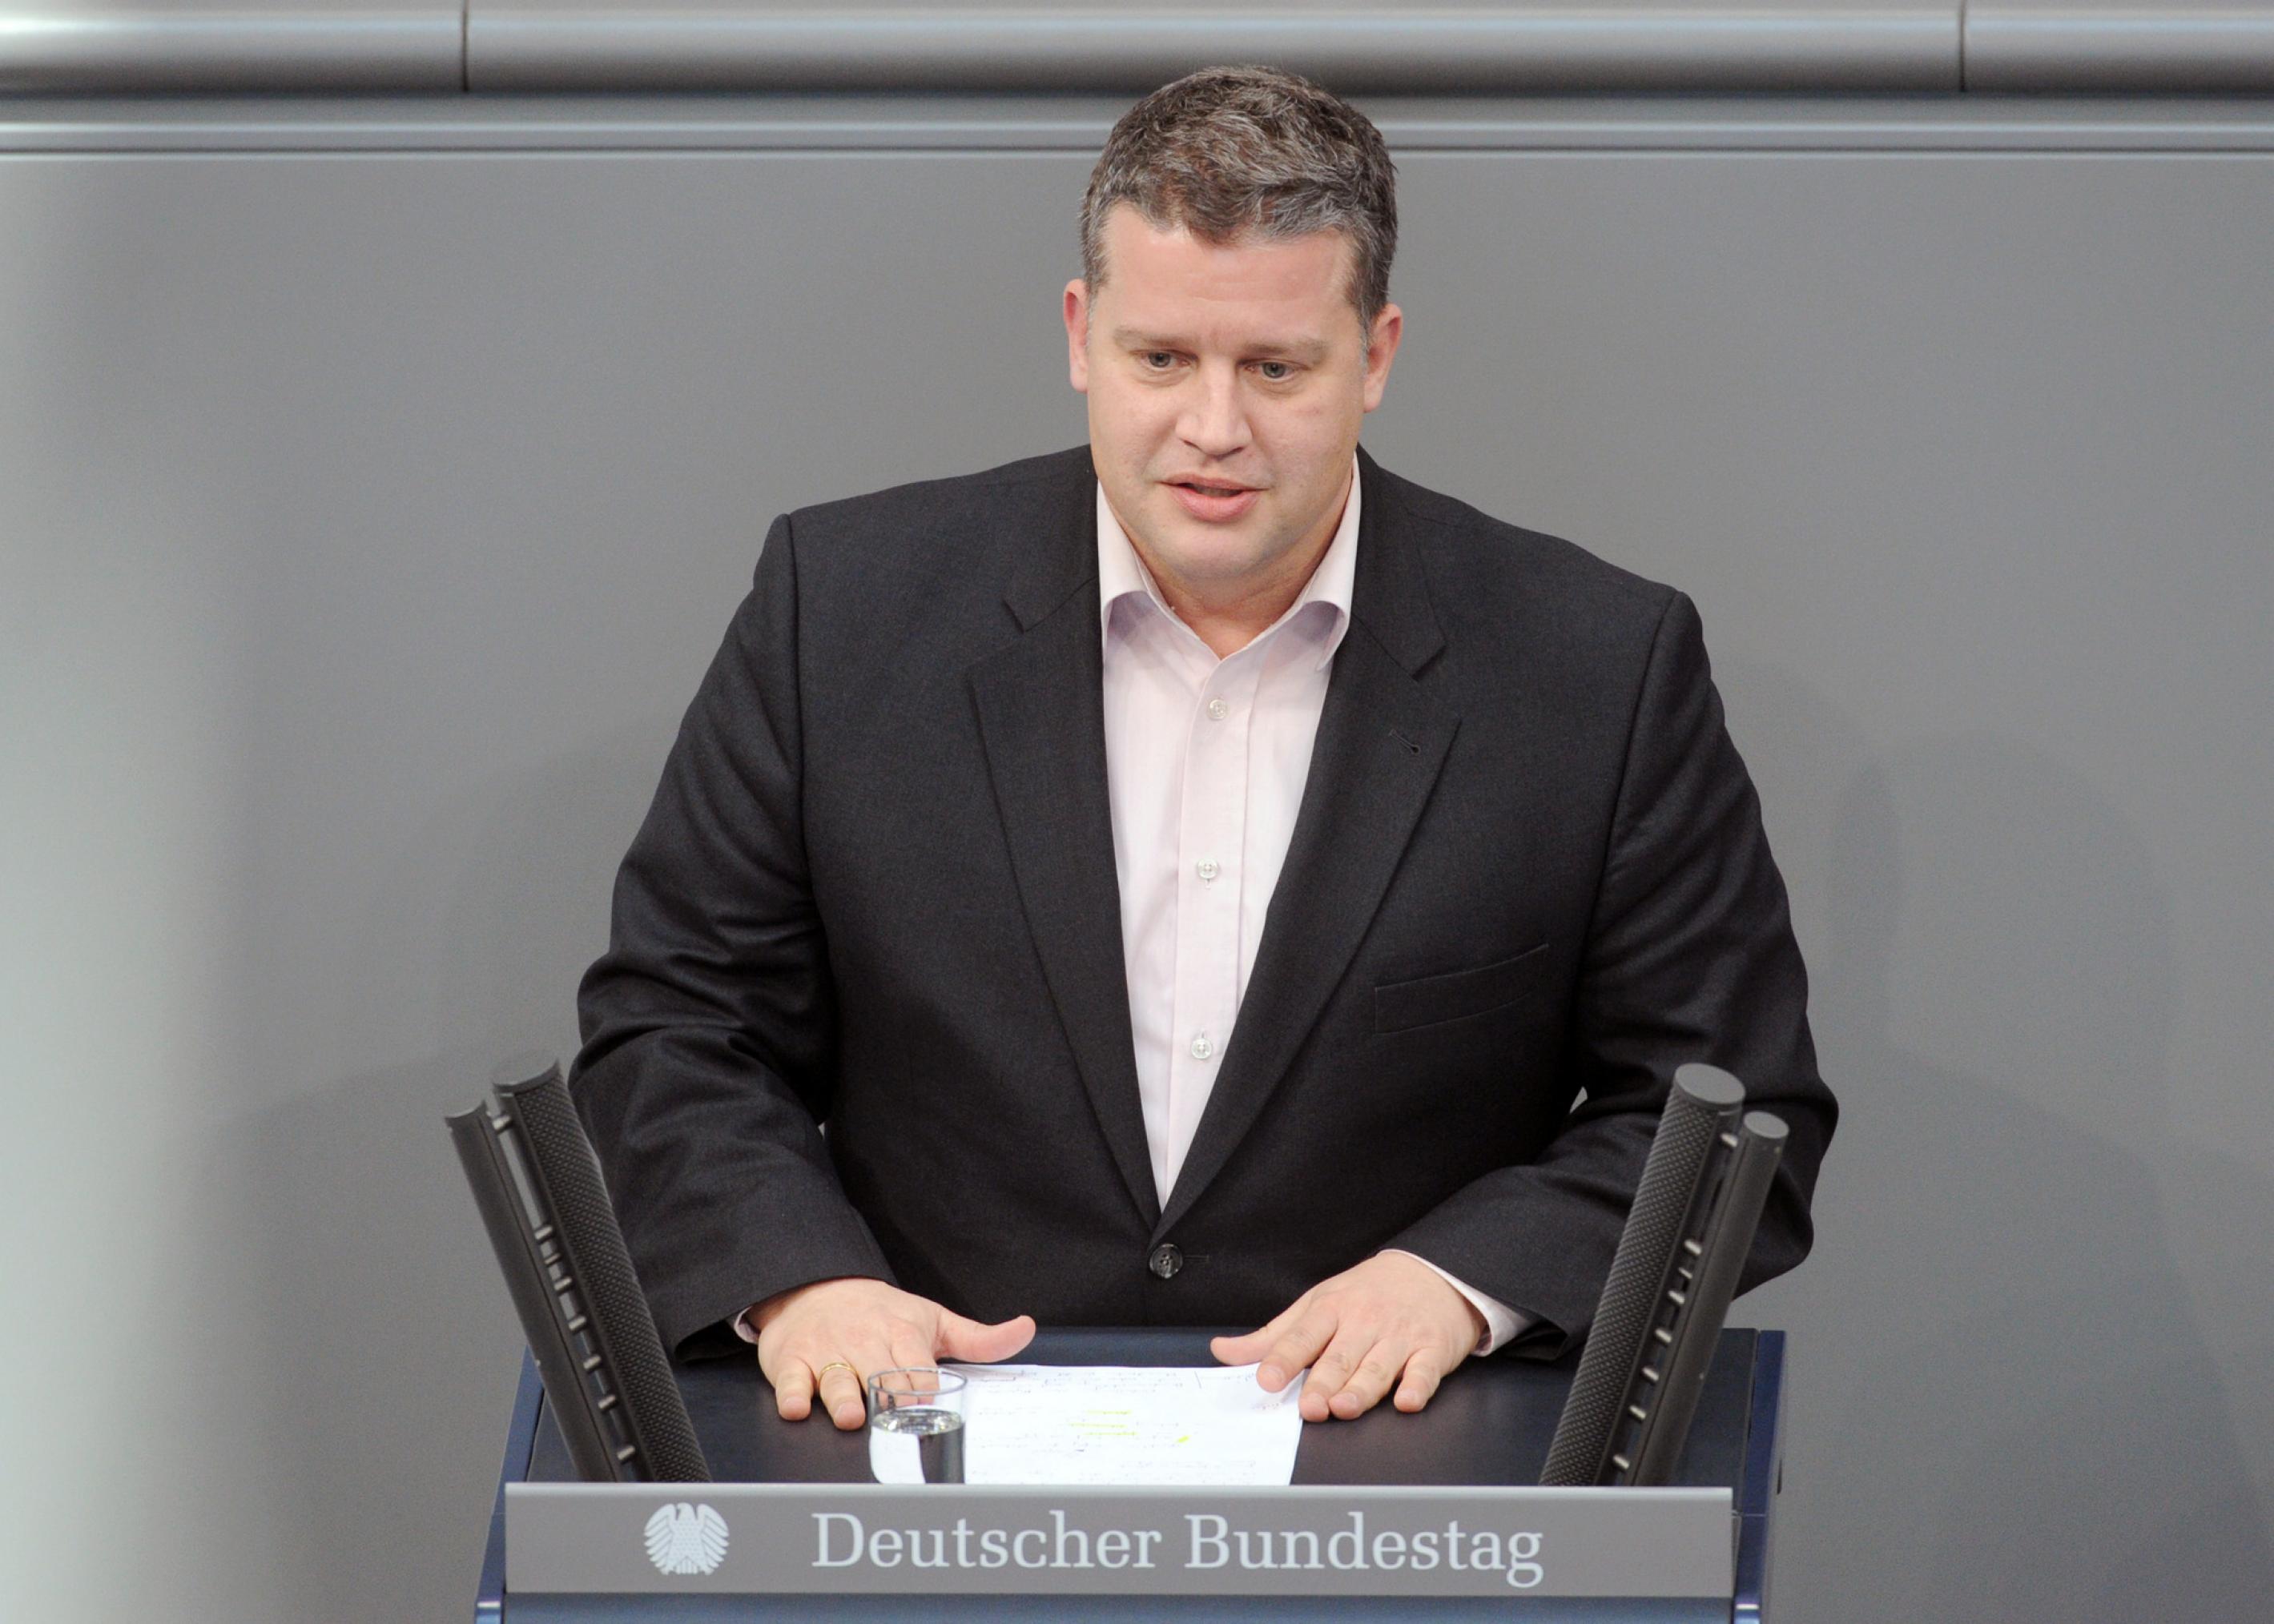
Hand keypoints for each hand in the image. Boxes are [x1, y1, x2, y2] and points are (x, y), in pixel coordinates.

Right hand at [749, 1276, 1033, 1429]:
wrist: (816, 1285)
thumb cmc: (881, 1312)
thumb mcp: (933, 1319)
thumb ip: (979, 1339)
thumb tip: (1026, 1329)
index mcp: (903, 1334)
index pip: (918, 1368)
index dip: (925, 1391)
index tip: (932, 1410)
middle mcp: (865, 1342)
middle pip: (880, 1375)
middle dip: (889, 1398)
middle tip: (898, 1420)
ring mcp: (828, 1352)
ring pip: (837, 1379)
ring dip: (844, 1398)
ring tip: (852, 1417)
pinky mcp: (792, 1359)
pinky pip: (791, 1379)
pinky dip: (793, 1394)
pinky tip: (798, 1407)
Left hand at [1209, 1253, 1484, 1421]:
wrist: (1433, 1273)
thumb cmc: (1367, 1294)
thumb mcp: (1317, 1304)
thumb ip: (1272, 1336)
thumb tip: (1223, 1352)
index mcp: (1331, 1309)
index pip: (1303, 1336)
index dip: (1284, 1358)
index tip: (1267, 1378)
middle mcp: (1364, 1322)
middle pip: (1340, 1357)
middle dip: (1323, 1382)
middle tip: (1309, 1407)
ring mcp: (1400, 1336)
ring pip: (1378, 1367)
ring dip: (1362, 1388)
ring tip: (1345, 1406)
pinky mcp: (1432, 1350)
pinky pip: (1425, 1370)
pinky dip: (1417, 1386)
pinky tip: (1406, 1401)